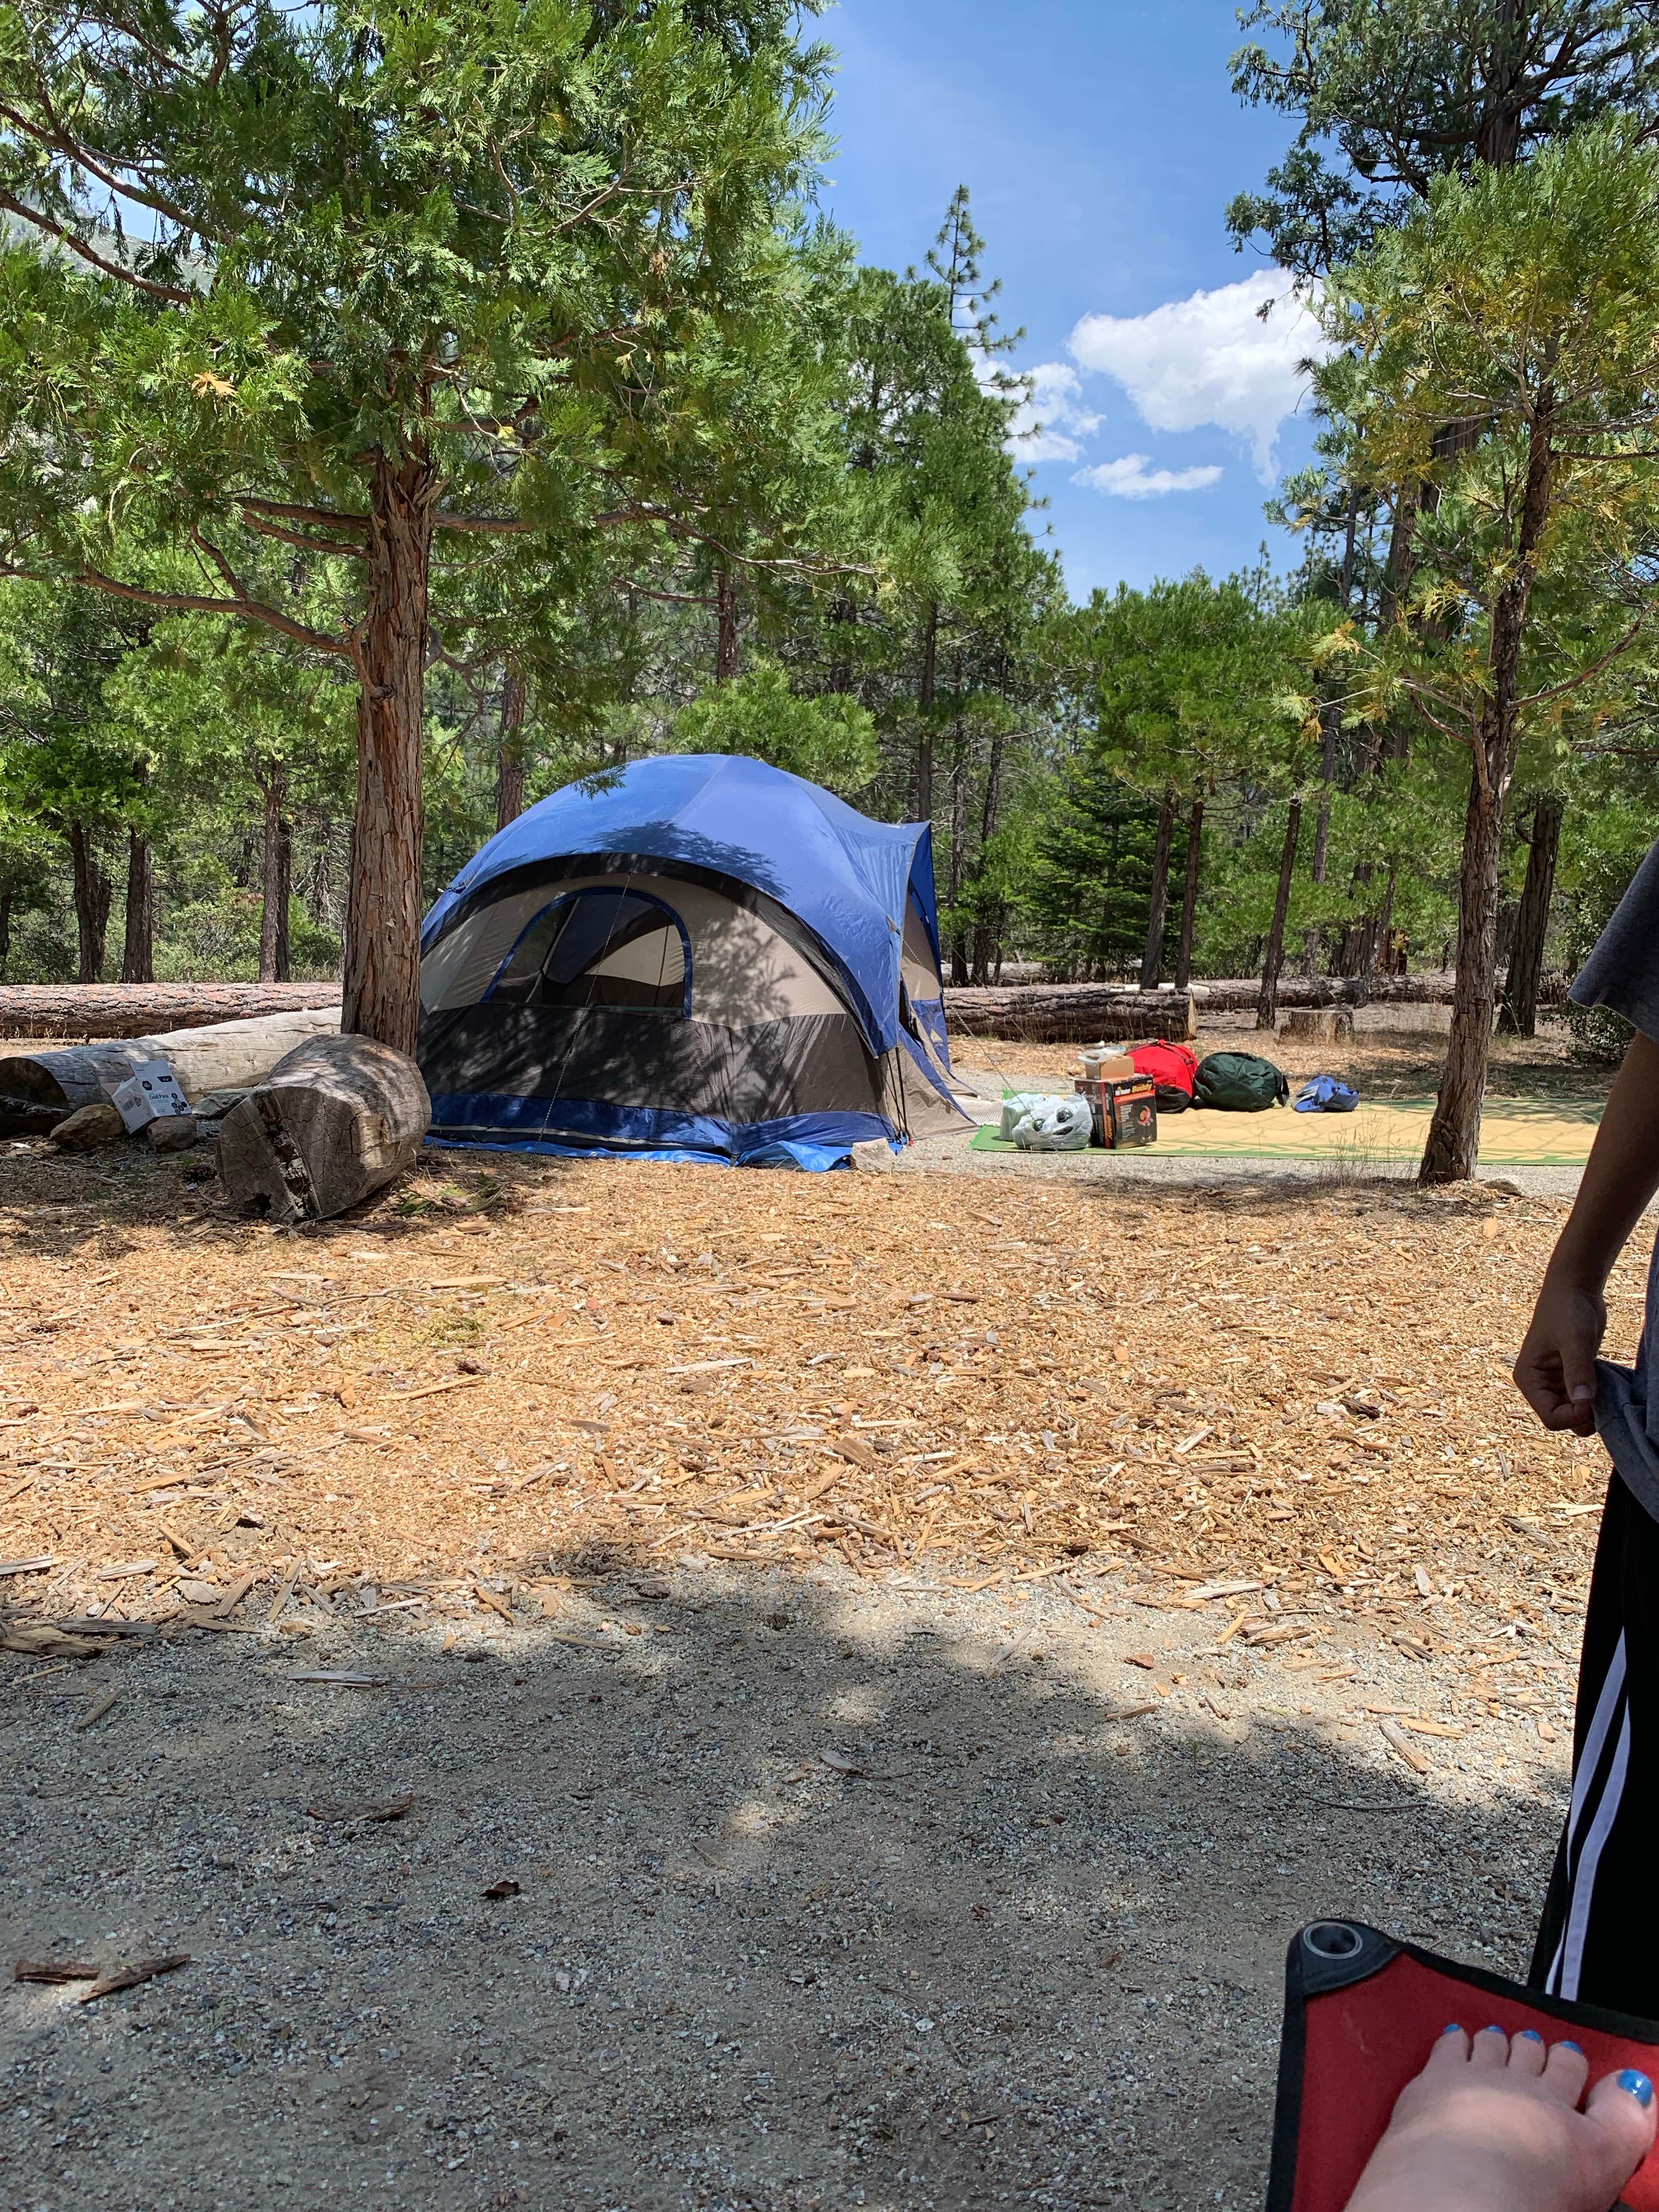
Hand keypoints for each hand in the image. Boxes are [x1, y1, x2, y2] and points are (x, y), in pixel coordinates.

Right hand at [1513, 1275, 1605, 1435]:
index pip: (1551, 1417)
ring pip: (1575, 1413)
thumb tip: (1584, 1403)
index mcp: (1529, 1379)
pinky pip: (1584, 1401)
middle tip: (1604, 1395)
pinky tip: (1606, 1383)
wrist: (1574, 1290)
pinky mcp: (1571, 1378)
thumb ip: (1578, 1371)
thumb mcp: (1575, 1340)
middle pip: (1563, 1420)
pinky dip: (1597, 1399)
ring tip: (1605, 1387)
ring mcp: (1555, 1383)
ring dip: (1592, 1408)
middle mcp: (1539, 1385)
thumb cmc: (1568, 1310)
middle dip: (1584, 1414)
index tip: (1594, 1398)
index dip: (1575, 1416)